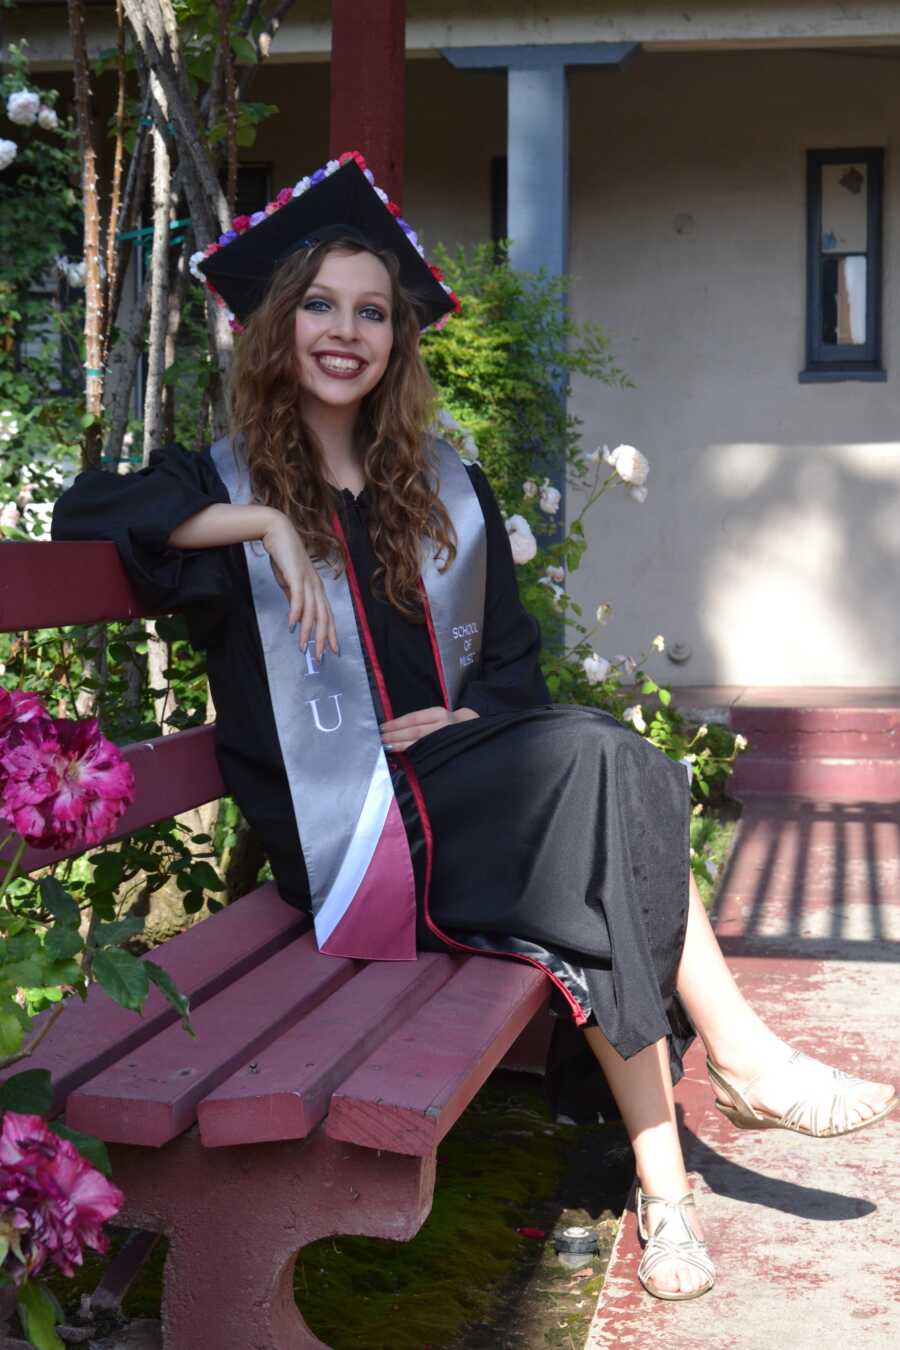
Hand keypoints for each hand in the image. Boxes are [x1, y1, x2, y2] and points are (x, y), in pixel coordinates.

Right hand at [261, 514, 337, 660]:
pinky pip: (298, 598)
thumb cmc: (284, 557)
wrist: (278, 532)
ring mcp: (308, 581)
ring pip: (312, 612)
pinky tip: (292, 626)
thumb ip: (295, 599)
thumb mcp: (291, 583)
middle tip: (321, 657)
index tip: (333, 651)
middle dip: (324, 639)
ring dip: (307, 631)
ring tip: (304, 647)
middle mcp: (316, 587)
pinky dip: (296, 613)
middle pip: (324, 618)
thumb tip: (297, 617)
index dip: (332, 634)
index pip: (328, 616)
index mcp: (317, 589)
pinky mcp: (296, 576)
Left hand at [380, 705, 478, 752]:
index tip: (383, 727)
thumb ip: (421, 721)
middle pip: (415, 731)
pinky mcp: (447, 750)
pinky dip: (413, 754)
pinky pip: (427, 752)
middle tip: (381, 738)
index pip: (413, 718)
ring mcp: (445, 738)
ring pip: (419, 743)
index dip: (397, 724)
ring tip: (387, 746)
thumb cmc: (449, 723)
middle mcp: (442, 725)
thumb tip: (395, 726)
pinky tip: (403, 755)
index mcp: (438, 713)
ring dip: (401, 745)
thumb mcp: (438, 715)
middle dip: (396, 735)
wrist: (473, 729)